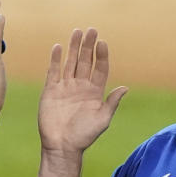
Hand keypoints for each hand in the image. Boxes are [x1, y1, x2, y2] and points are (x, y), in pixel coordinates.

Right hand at [38, 28, 126, 155]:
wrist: (62, 146)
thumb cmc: (84, 136)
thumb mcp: (103, 119)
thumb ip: (112, 102)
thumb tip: (125, 87)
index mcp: (94, 93)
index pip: (100, 69)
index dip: (101, 56)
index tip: (102, 43)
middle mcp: (80, 87)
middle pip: (85, 62)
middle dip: (88, 46)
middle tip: (91, 30)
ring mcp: (65, 88)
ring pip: (70, 63)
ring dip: (73, 48)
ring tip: (77, 32)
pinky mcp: (51, 91)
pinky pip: (53, 72)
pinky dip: (56, 60)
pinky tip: (58, 47)